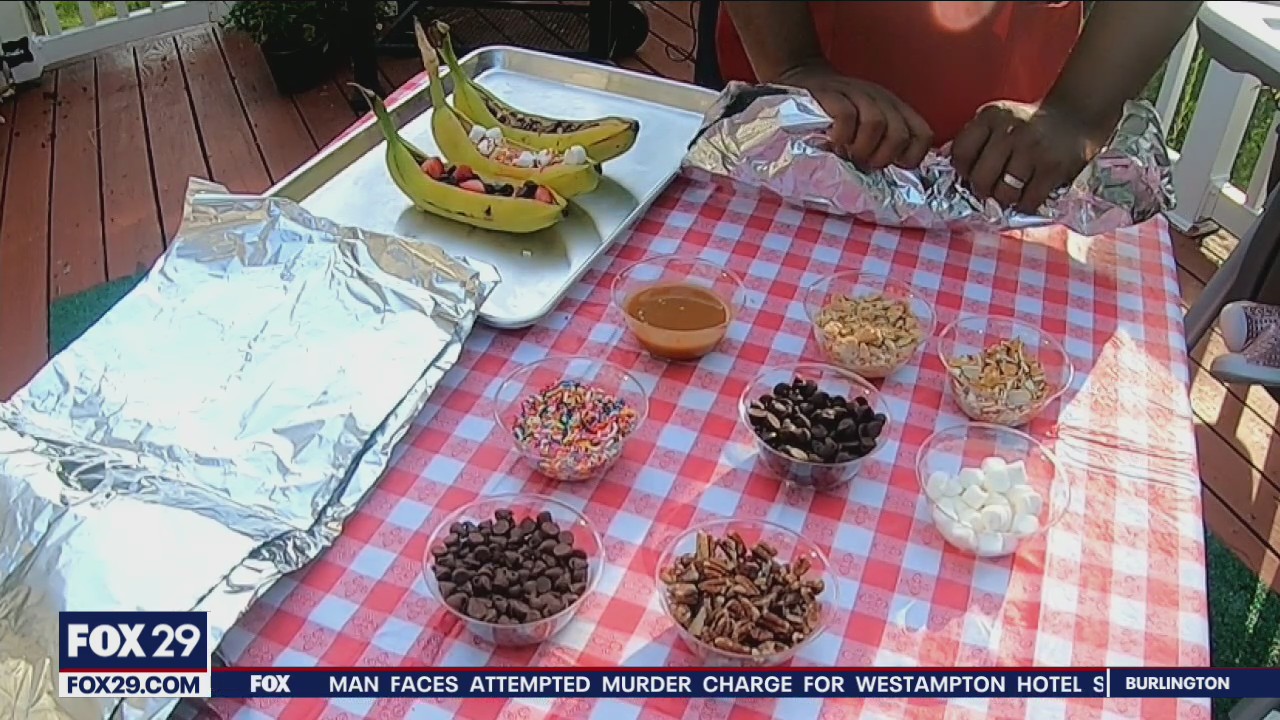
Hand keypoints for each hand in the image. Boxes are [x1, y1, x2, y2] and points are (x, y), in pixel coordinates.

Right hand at [776, 63, 933, 170]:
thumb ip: (881, 144)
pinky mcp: (833, 94)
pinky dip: (842, 136)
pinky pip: (846, 117)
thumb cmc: (836, 114)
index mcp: (896, 109)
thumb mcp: (866, 126)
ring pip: (876, 124)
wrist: (806, 78)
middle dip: (882, 157)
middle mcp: (882, 100)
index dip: (911, 157)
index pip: (923, 135)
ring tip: (847, 154)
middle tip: (864, 163)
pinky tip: (834, 142)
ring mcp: (858, 94)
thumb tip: (887, 179)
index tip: (891, 166)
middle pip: (899, 134)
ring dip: (861, 148)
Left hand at [950, 100, 1112, 214]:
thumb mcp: (999, 119)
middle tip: (992, 188)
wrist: (1076, 115)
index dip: (963, 170)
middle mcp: (1009, 132)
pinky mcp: (1052, 167)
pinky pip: (1029, 200)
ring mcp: (1032, 150)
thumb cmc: (1029, 124)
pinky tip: (1029, 195)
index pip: (960, 154)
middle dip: (983, 190)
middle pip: (980, 179)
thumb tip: (957, 172)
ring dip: (1006, 199)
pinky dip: (1026, 204)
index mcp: (990, 118)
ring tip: (1012, 191)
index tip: (972, 172)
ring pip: (1004, 193)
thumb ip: (977, 139)